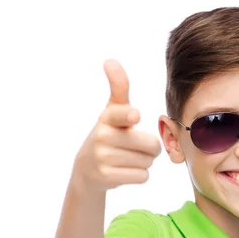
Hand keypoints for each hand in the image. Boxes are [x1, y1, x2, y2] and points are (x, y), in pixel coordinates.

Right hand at [72, 59, 161, 192]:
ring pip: (148, 162)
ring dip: (143, 162)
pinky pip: (142, 176)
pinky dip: (139, 175)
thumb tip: (110, 60)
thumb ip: (118, 88)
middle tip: (134, 147)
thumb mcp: (112, 111)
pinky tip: (124, 171)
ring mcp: (103, 158)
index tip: (134, 114)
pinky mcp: (107, 177)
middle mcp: (102, 137)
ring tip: (126, 158)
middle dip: (149, 148)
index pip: (121, 114)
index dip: (129, 115)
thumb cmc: (109, 135)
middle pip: (151, 145)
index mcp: (107, 118)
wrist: (87, 169)